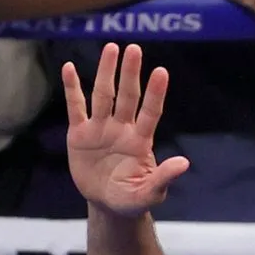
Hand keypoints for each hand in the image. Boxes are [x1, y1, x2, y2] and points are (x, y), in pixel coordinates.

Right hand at [62, 44, 188, 218]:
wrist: (108, 205)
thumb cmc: (133, 199)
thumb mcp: (150, 193)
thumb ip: (164, 177)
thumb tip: (184, 163)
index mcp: (140, 141)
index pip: (150, 112)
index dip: (155, 93)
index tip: (161, 72)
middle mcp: (122, 129)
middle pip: (127, 97)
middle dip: (130, 74)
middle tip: (134, 49)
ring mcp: (100, 129)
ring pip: (103, 95)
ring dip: (106, 72)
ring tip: (111, 48)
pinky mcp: (79, 134)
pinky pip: (75, 107)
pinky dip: (72, 88)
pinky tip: (70, 68)